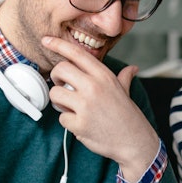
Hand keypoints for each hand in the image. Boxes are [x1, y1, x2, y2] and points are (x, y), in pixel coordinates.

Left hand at [40, 36, 159, 179]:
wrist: (135, 142)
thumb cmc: (128, 116)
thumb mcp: (125, 92)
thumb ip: (123, 78)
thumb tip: (132, 69)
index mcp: (104, 76)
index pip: (77, 54)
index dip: (58, 44)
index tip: (46, 41)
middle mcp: (94, 87)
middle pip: (60, 70)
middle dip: (56, 77)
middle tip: (62, 86)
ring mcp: (86, 106)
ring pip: (55, 94)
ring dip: (59, 102)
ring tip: (71, 107)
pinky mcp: (80, 124)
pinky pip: (61, 117)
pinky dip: (68, 121)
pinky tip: (80, 123)